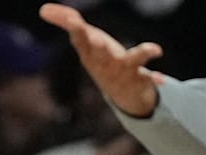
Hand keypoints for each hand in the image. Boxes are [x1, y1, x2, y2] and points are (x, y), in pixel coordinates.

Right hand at [40, 3, 164, 117]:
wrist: (123, 95)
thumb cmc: (101, 60)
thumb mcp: (85, 39)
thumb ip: (66, 22)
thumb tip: (43, 9)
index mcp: (90, 51)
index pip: (79, 37)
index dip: (75, 28)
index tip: (71, 19)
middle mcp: (104, 62)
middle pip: (99, 52)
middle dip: (97, 45)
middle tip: (95, 38)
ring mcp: (122, 72)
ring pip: (129, 62)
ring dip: (138, 56)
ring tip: (153, 50)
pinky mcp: (138, 78)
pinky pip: (147, 78)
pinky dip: (154, 79)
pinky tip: (163, 80)